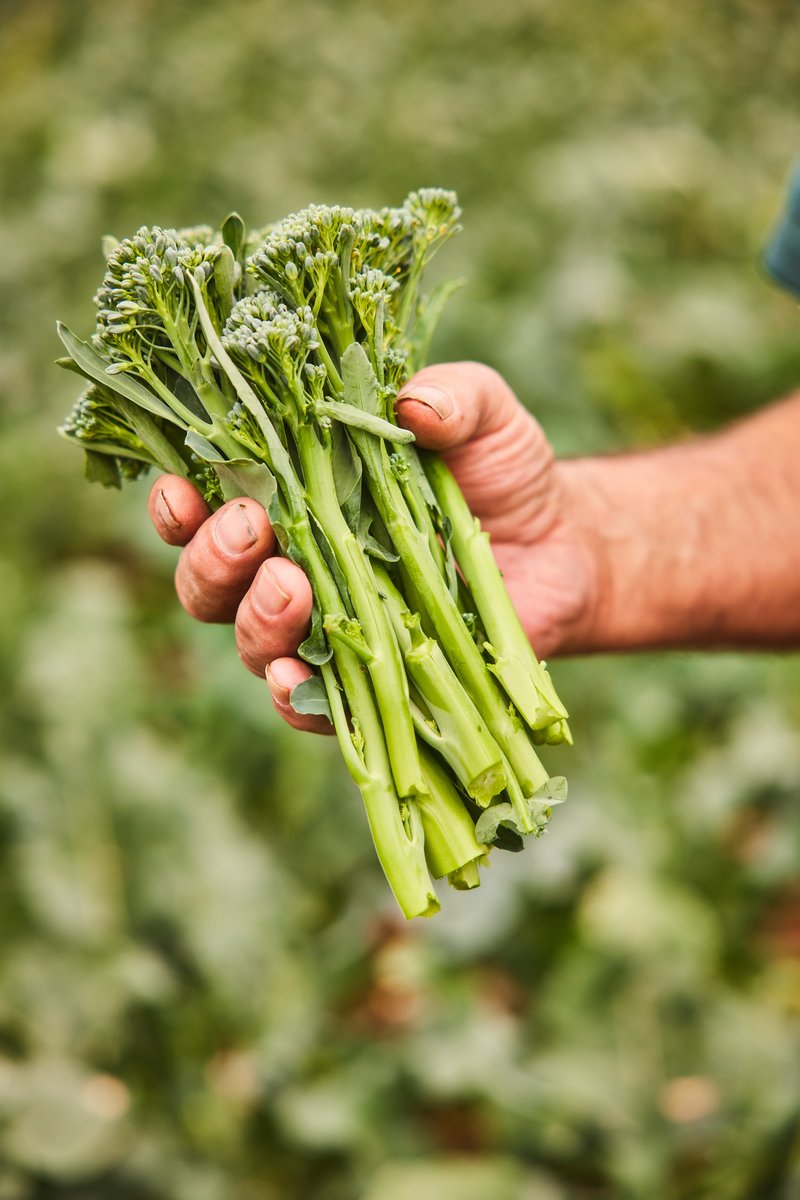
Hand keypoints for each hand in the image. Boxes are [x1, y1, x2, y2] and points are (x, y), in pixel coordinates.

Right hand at [148, 363, 601, 730]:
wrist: (563, 549)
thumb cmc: (502, 474)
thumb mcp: (482, 417)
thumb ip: (451, 396)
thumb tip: (413, 404)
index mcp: (294, 501)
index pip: (208, 509)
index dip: (178, 507)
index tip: (181, 489)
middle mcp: (293, 570)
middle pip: (211, 583)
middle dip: (212, 559)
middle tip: (251, 529)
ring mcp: (328, 632)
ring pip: (250, 643)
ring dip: (254, 620)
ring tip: (290, 585)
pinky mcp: (370, 684)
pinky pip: (313, 706)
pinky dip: (295, 695)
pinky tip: (298, 674)